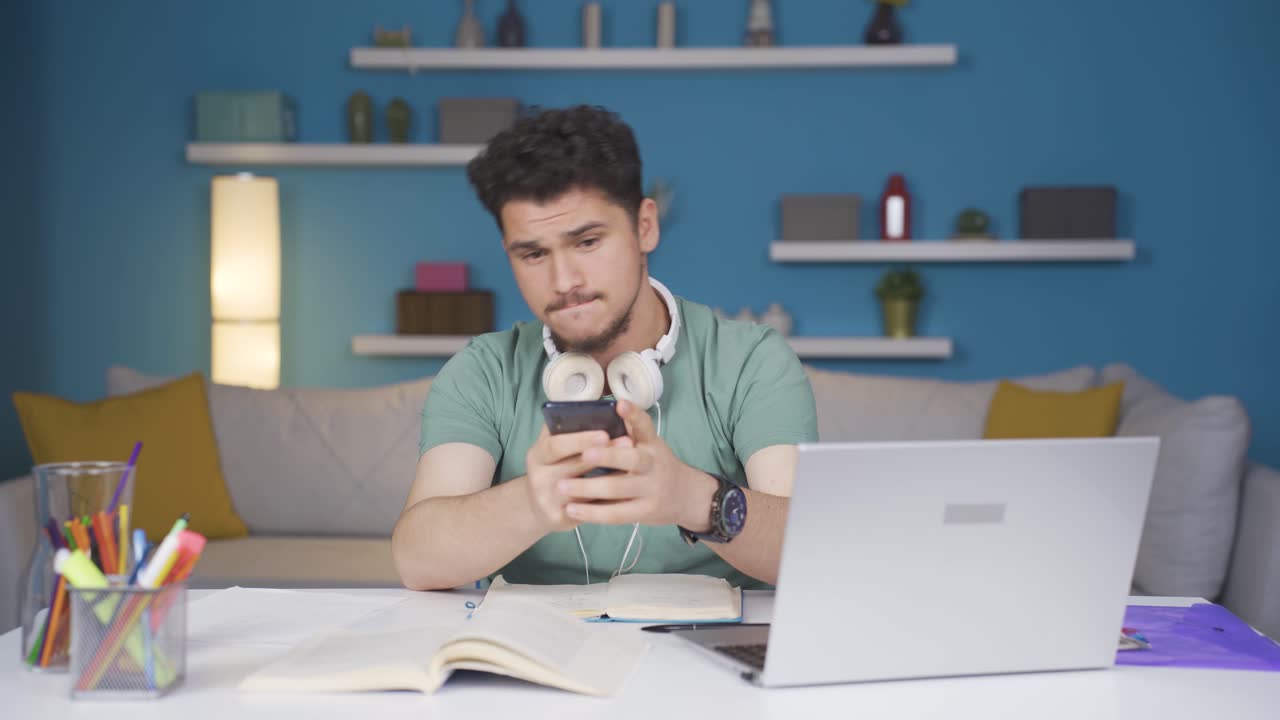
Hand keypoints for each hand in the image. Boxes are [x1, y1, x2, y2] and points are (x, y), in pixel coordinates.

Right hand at [523, 426, 633, 533]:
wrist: (541, 505)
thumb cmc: (555, 467)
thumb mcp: (553, 448)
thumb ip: (566, 430)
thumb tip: (592, 408)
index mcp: (537, 454)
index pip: (556, 445)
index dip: (581, 439)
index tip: (605, 433)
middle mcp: (538, 477)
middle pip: (572, 466)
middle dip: (602, 455)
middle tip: (628, 443)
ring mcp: (547, 500)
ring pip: (583, 490)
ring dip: (609, 477)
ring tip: (632, 466)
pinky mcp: (558, 519)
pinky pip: (588, 508)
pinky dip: (606, 500)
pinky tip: (625, 492)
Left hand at [559, 400, 716, 530]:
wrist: (685, 497)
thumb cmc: (656, 465)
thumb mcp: (650, 445)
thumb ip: (631, 431)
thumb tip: (600, 410)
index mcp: (652, 444)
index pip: (645, 426)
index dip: (634, 415)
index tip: (619, 404)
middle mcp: (653, 464)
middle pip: (632, 459)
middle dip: (607, 456)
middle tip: (584, 454)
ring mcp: (651, 490)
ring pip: (618, 489)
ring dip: (588, 488)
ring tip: (562, 485)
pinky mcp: (644, 512)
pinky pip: (615, 514)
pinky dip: (592, 513)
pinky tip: (571, 509)